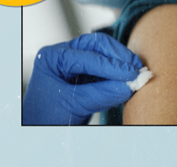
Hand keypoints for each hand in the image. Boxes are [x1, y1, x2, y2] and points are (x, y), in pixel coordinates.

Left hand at [22, 33, 142, 124]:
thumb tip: (129, 86)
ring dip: (121, 62)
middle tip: (136, 69)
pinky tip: (129, 78)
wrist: (39, 130)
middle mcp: (64, 55)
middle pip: (97, 45)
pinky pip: (105, 66)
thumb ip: (101, 94)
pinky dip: (118, 72)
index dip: (113, 66)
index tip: (133, 75)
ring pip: (104, 52)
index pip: (89, 56)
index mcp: (54, 57)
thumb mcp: (74, 105)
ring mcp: (75, 62)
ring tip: (136, 73)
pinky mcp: (85, 73)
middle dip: (119, 57)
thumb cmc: (46, 118)